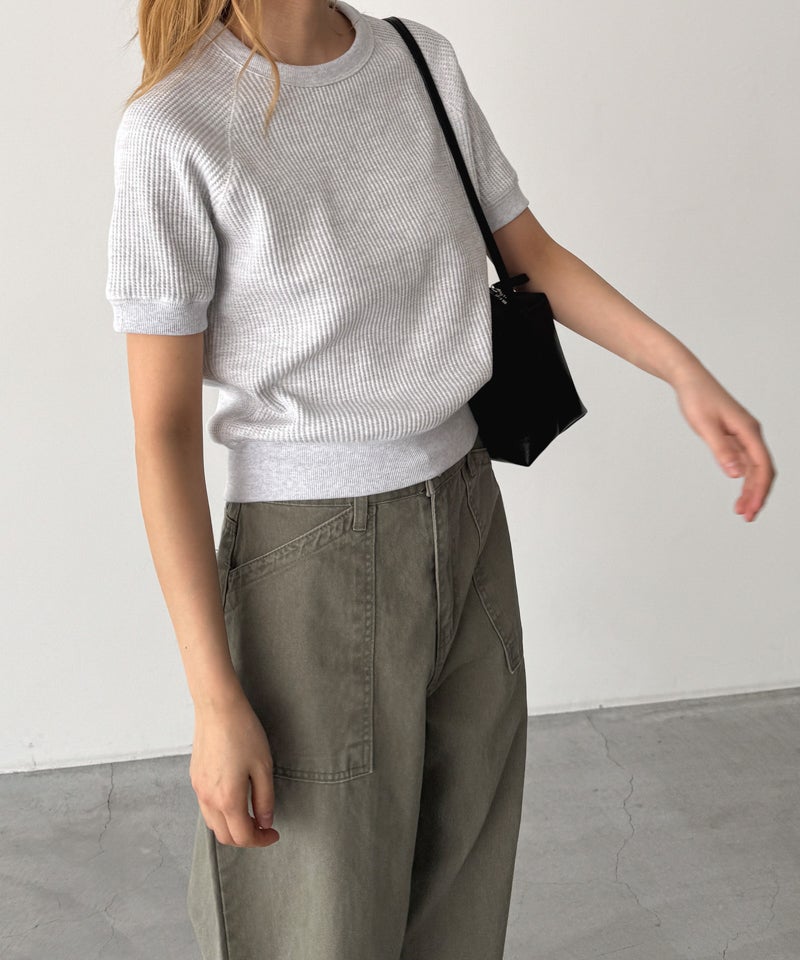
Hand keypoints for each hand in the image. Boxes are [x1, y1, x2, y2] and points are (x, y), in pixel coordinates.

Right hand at [190, 694, 280, 846]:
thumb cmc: (243, 733)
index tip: (274, 834)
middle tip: (264, 827)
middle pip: (225, 836)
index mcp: (228, 800)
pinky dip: (221, 814)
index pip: (243, 836)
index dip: (261, 840)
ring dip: (232, 827)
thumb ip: (265, 799)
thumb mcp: (263, 767)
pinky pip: (206, 808)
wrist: (218, 708)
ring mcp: (198, 790)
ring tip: (250, 814)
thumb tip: (265, 822)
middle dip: (246, 838)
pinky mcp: (194, 778)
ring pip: (213, 824)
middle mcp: (209, 800)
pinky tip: (235, 799)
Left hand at [672, 369, 775, 521]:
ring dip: (750, 489)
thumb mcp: (705, 426)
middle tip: (746, 517)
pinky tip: (739, 490)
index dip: (758, 490)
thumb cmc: (696, 399)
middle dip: (757, 495)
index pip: (762, 466)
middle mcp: (750, 433)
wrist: (689, 380)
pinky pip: (745, 461)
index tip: (750, 509)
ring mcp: (743, 435)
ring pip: (754, 467)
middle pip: (762, 470)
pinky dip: (743, 478)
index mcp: (748, 430)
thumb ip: (721, 449)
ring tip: (741, 510)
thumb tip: (736, 474)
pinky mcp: (734, 435)